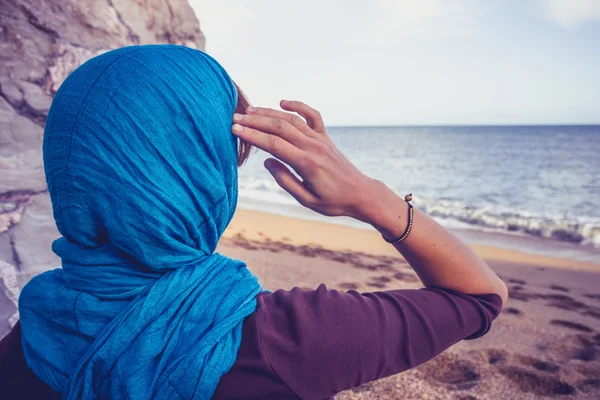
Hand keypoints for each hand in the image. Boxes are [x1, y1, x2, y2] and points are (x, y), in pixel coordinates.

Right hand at [231, 100, 378, 220]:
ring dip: (269, 113)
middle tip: (235, 118)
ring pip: (292, 120)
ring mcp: (321, 140)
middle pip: (279, 127)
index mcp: (306, 164)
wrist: (360, 194)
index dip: (252, 135)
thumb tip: (268, 161)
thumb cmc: (333, 201)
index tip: (235, 129)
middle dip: (255, 122)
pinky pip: (312, 116)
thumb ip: (286, 181)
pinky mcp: (326, 137)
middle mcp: (313, 147)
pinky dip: (298, 106)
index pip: (274, 144)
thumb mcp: (307, 200)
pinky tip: (282, 102)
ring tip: (249, 111)